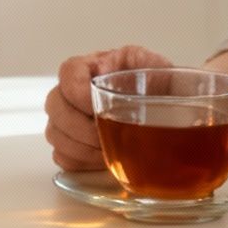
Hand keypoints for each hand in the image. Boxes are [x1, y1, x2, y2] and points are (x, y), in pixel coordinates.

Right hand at [43, 44, 175, 170]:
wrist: (172, 105)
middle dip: (78, 128)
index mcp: (95, 65)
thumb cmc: (165, 84)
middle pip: (54, 106)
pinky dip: (79, 162)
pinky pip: (62, 156)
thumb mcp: (162, 68)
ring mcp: (71, 117)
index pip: (68, 73)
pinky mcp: (74, 143)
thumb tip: (145, 76)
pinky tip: (102, 161)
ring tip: (107, 152)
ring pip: (54, 134)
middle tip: (104, 138)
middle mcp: (76, 89)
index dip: (77, 93)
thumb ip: (153, 67)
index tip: (98, 109)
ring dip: (79, 148)